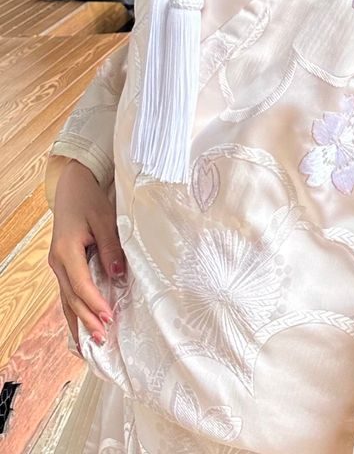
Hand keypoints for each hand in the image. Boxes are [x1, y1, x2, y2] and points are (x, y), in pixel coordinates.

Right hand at [48, 160, 125, 350]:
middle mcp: (58, 262)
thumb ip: (111, 248)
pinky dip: (74, 309)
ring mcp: (57, 265)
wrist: (72, 188)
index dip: (95, 303)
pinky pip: (67, 292)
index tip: (109, 318)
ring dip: (78, 320)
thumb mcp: (105, 220)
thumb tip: (118, 275)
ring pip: (66, 299)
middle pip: (72, 297)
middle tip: (101, 339)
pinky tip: (80, 324)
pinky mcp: (63, 265)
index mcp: (67, 251)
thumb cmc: (90, 201)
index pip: (81, 285)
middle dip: (86, 319)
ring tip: (89, 343)